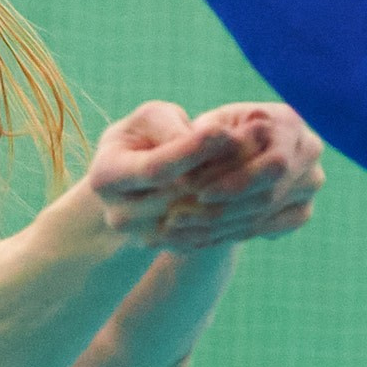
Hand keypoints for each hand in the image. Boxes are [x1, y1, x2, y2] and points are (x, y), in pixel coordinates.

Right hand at [65, 101, 248, 246]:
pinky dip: (232, 210)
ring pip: (197, 216)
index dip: (191, 151)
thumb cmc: (144, 136)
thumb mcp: (150, 120)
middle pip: (178, 196)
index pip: (154, 168)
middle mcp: (119, 214)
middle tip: (256, 142)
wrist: (138, 176)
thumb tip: (210, 138)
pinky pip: (205, 232)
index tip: (223, 131)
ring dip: (232, 189)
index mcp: (105, 176)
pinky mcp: (167, 246)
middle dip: (219, 168)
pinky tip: (255, 184)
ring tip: (260, 158)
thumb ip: (171, 126)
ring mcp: (142, 236)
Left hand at [140, 103, 324, 249]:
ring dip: (220, 222)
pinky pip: (270, 227)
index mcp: (290, 120)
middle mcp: (309, 149)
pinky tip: (200, 235)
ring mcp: (311, 182)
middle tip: (180, 216)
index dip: (226, 175)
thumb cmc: (216, 135)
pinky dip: (233, 232)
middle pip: (268, 189)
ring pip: (266, 211)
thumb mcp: (208, 129)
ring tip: (182, 228)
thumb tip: (195, 156)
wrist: (235, 157)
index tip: (188, 187)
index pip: (262, 156)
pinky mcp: (304, 210)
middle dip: (221, 205)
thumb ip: (207, 139)